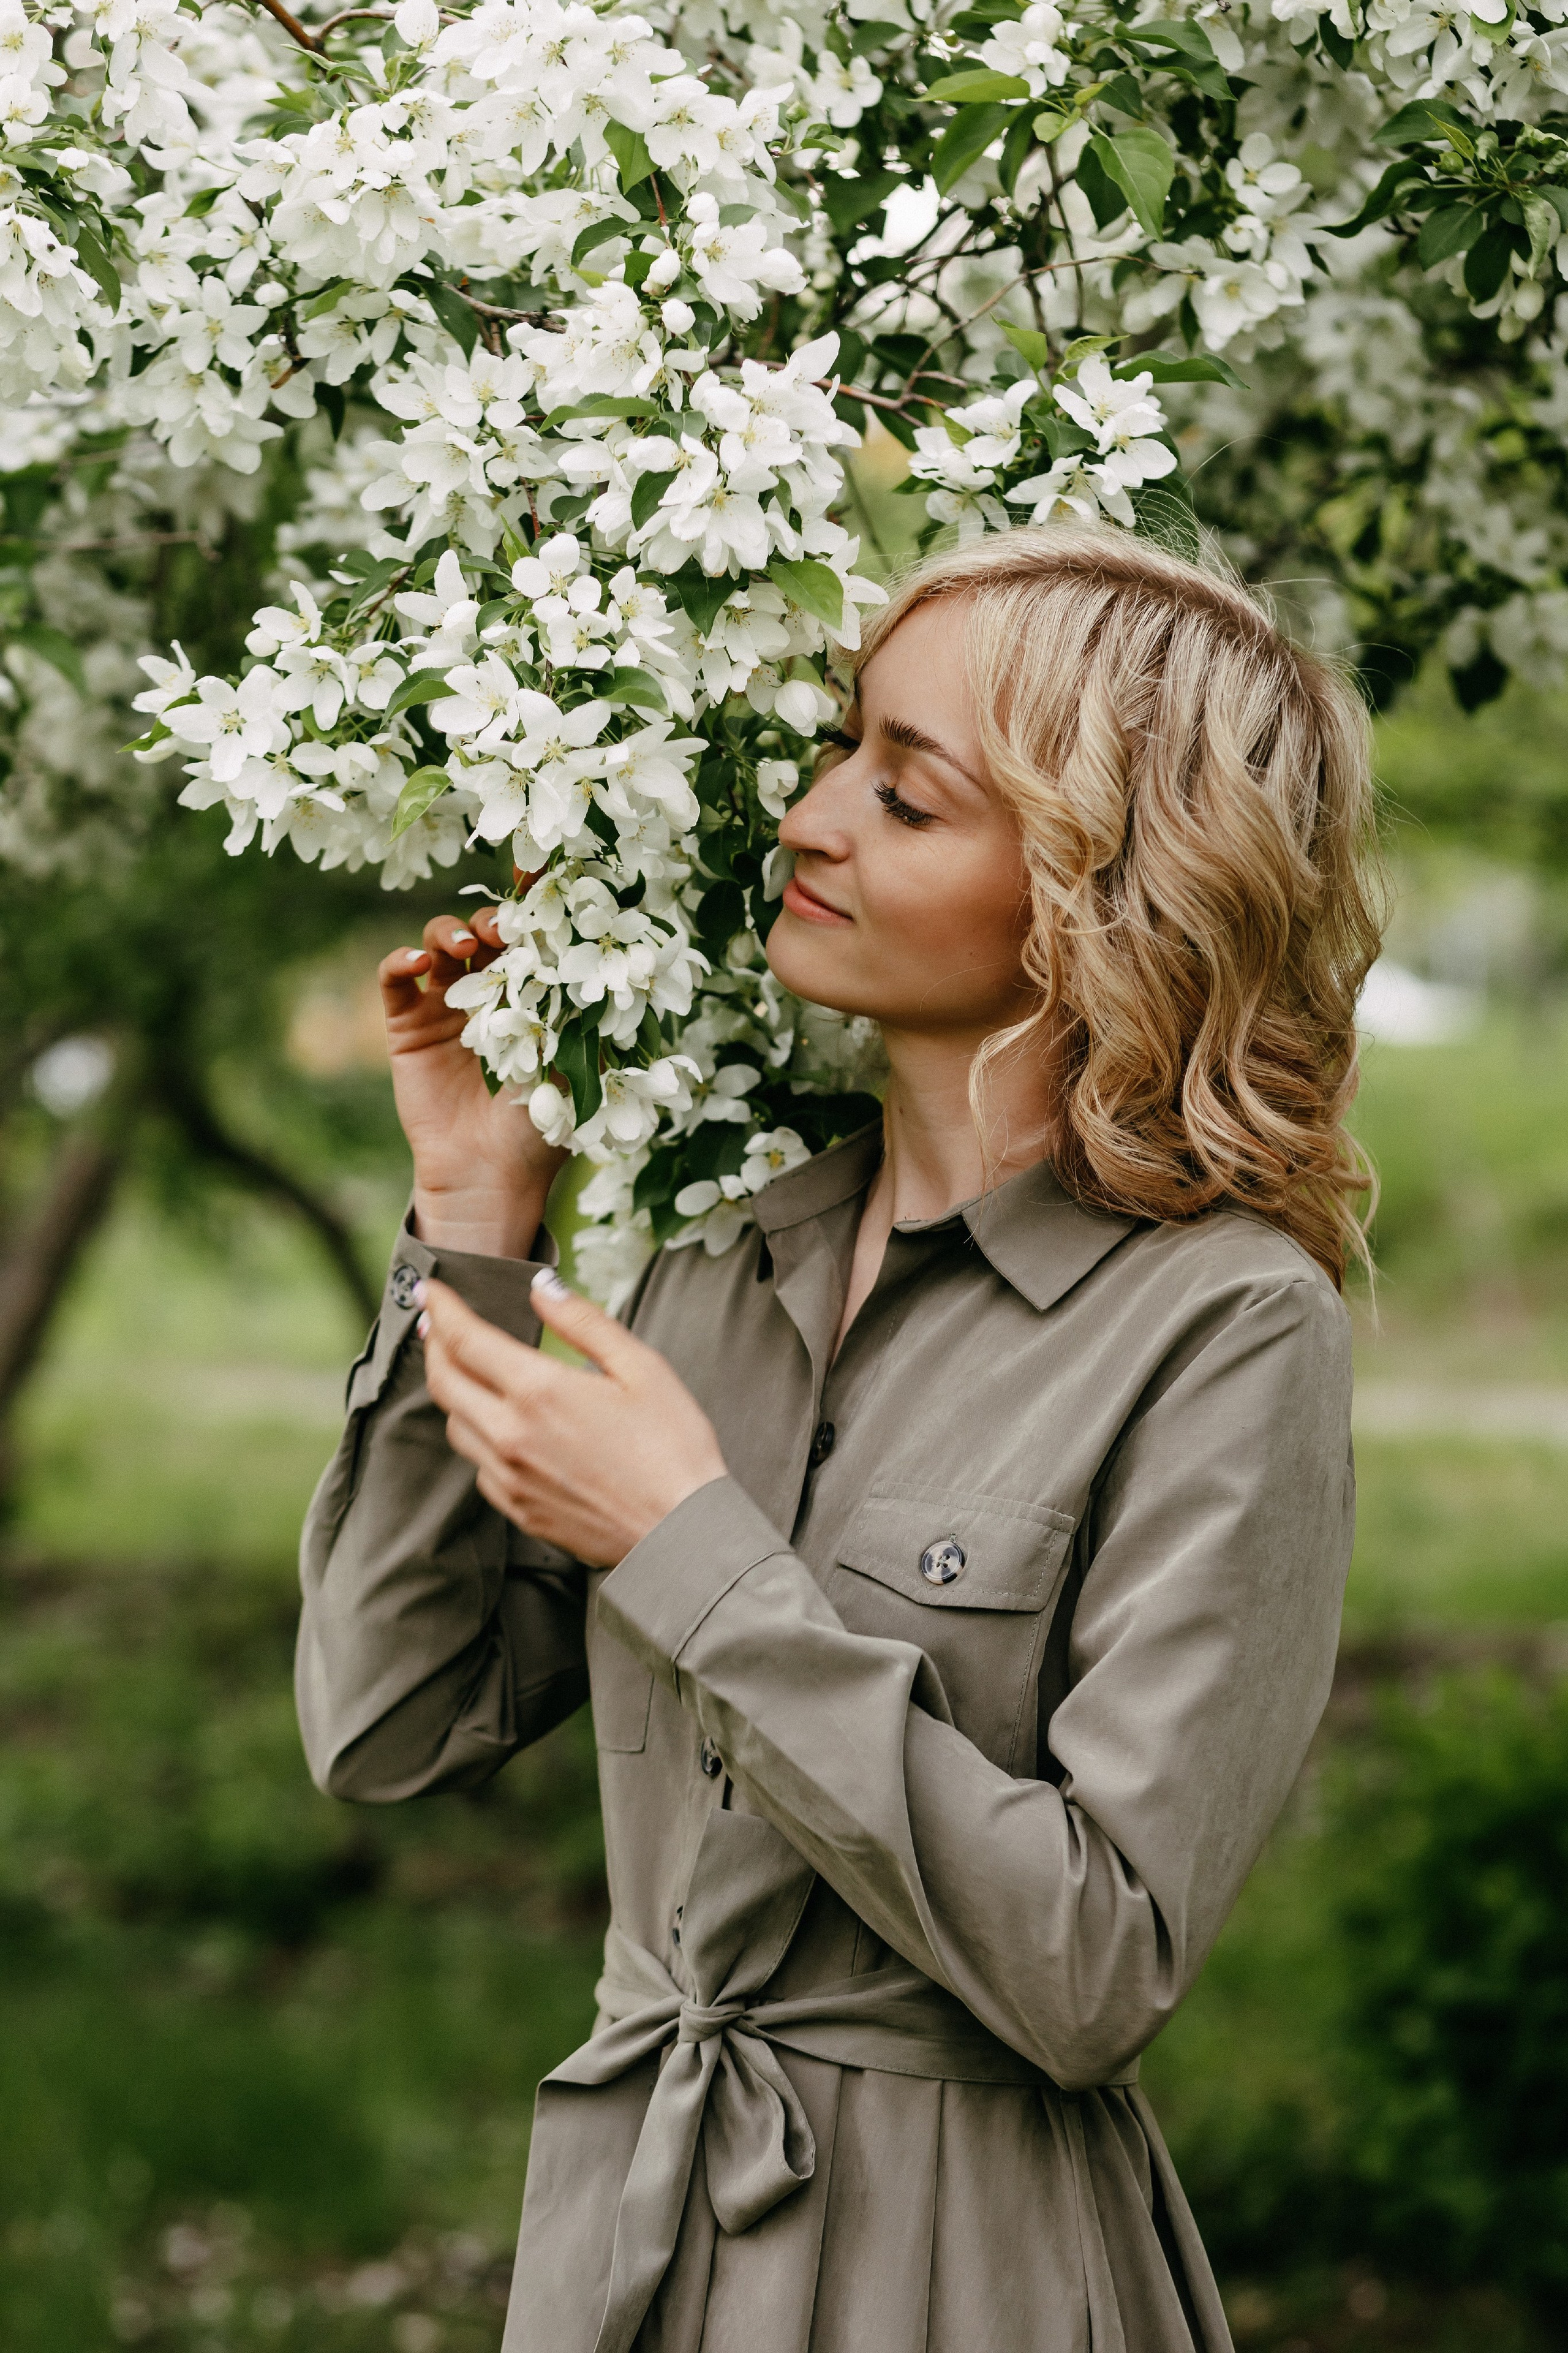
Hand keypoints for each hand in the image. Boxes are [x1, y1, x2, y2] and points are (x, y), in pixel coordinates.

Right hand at [379, 907, 567, 1257]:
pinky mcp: (406, 1026)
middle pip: (482, 933)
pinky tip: (419, 962)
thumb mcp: (576, 1068)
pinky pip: (394, 980)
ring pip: (438, 944)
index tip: (541, 889)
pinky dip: (400, 960)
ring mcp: (443, 1008)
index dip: (532, 913)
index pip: (530, 942)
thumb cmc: (539, 1128)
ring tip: (465, 946)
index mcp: (531, 999)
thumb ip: (582, 1018)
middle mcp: (487, 996)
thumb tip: (605, 965)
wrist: (490, 1174)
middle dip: (492, 920)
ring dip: (449, 932)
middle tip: (502, 929)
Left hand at [417, 1269, 728, 1565]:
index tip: (430, 1290)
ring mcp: (510, 1478)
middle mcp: (510, 1435)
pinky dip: (478, 1438)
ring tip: (465, 1371)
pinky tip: (499, 1428)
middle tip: (436, 1324)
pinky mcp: (519, 1511)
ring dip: (452, 1391)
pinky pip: (479, 1467)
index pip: (465, 1339)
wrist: (682, 1534)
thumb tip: (542, 1289)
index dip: (441, 1309)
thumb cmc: (673, 1448)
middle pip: (444, 1382)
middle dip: (434, 1344)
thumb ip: (584, 1322)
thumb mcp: (641, 1367)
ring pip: (456, 1425)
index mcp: (539, 1391)